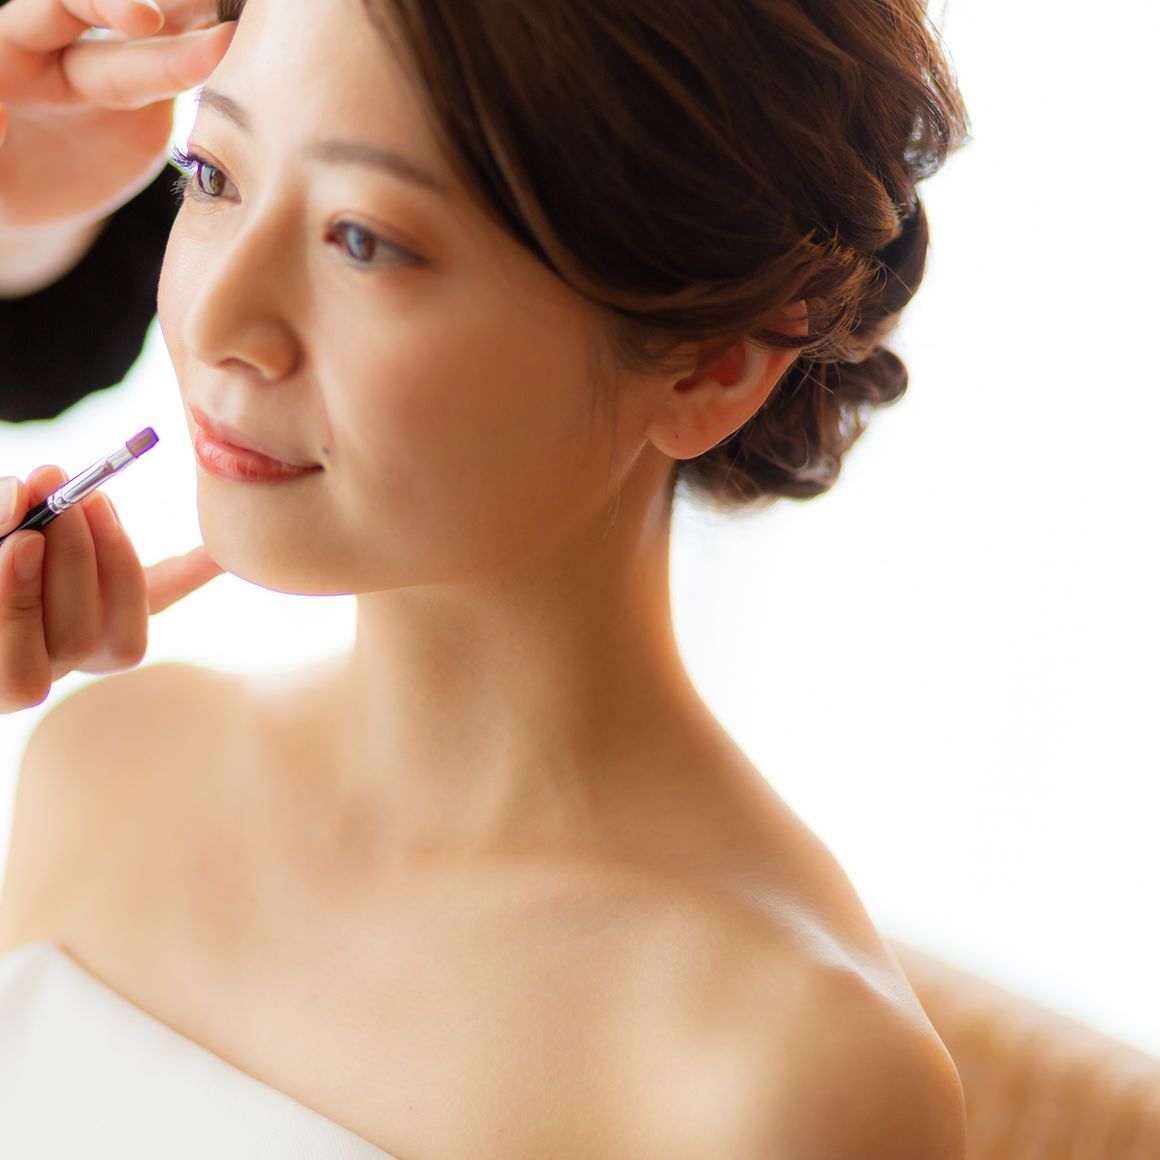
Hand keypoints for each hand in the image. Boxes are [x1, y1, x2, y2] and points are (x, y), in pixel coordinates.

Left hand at [0, 0, 235, 232]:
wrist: (22, 204)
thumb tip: (0, 111)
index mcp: (14, 47)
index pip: (59, 5)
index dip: (102, 0)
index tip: (144, 19)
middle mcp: (70, 50)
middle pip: (127, 14)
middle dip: (176, 5)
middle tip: (223, 18)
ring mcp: (116, 79)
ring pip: (168, 44)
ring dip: (210, 32)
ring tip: (258, 30)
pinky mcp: (150, 112)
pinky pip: (189, 88)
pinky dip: (225, 74)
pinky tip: (262, 66)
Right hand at [0, 465, 223, 711]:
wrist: (15, 553)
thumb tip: (22, 495)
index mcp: (3, 671)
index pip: (18, 672)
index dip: (20, 603)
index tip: (26, 540)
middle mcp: (54, 668)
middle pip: (76, 640)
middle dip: (72, 559)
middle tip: (63, 494)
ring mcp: (100, 647)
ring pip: (122, 628)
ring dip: (114, 556)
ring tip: (92, 494)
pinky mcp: (132, 607)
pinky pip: (166, 595)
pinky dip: (190, 570)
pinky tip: (214, 554)